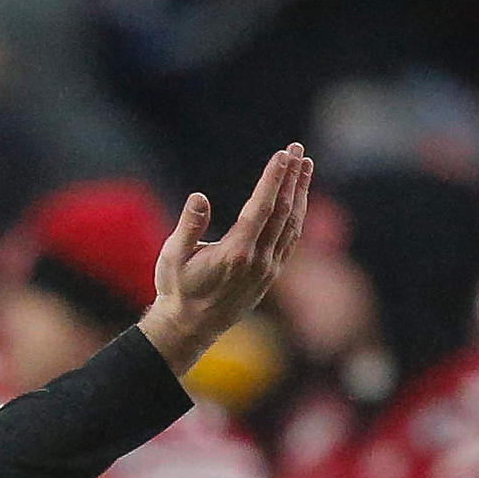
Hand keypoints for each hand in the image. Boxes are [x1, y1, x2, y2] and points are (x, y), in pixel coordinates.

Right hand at [138, 143, 312, 377]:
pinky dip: (298, 214)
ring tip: (306, 166)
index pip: (262, 208)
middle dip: (292, 178)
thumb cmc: (177, 290)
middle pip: (284, 211)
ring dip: (300, 193)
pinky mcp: (271, 274)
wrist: (190, 328)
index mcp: (235, 254)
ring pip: (292, 225)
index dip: (274, 179)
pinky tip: (299, 199)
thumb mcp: (172, 258)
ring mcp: (268, 269)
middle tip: (298, 149)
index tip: (283, 154)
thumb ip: (187, 227)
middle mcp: (258, 261)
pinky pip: (291, 239)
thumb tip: (199, 197)